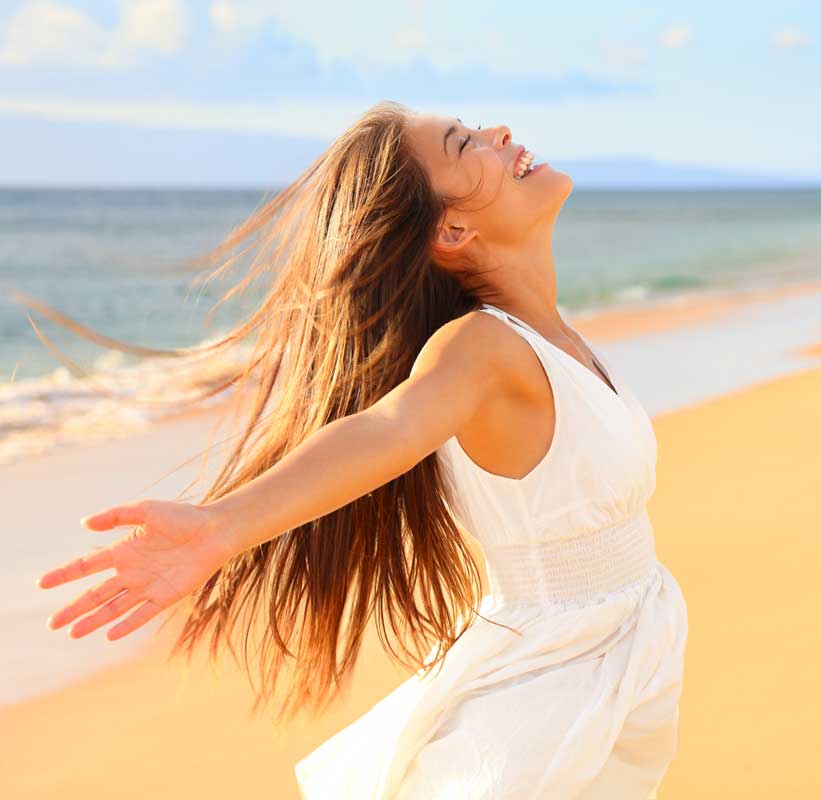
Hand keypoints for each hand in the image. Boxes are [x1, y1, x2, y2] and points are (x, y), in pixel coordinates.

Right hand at [37, 499, 231, 640]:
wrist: (215, 531)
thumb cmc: (183, 517)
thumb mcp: (147, 510)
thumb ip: (117, 516)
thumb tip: (84, 523)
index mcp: (124, 550)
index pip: (87, 566)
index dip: (65, 574)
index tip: (42, 583)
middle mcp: (132, 571)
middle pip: (96, 593)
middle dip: (74, 608)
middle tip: (52, 623)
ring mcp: (148, 585)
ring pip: (114, 607)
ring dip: (94, 620)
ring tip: (72, 633)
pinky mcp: (166, 596)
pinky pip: (142, 613)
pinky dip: (126, 624)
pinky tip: (109, 634)